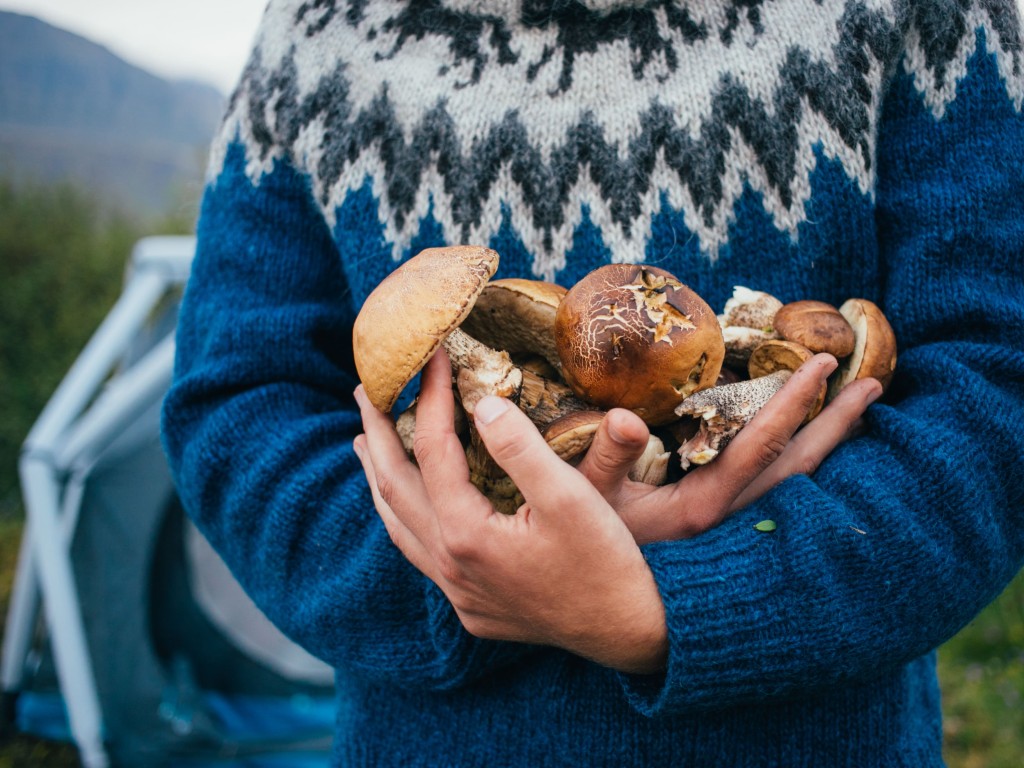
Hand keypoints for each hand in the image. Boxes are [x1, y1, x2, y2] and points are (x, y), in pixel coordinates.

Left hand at [354, 351, 666, 673]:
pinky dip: (404, 514)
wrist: (628, 634)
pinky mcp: (470, 606)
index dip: (430, 397)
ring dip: (380, 477)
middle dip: (378, 433)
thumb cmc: (606, 562)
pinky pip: (419, 551)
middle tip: (365, 390)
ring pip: (398, 524)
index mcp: (466, 534)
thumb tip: (480, 402)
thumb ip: (520, 447)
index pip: (433, 449)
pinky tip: (409, 504)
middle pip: (394, 486)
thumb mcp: (571, 496)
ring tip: (365, 441)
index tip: (432, 357)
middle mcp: (449, 565)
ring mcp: (456, 591)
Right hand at [575, 356, 881, 543]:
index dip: (793, 401)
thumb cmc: (583, 546)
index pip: (759, 444)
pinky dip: (807, 473)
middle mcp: (729, 522)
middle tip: (872, 383)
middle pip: (797, 468)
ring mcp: (733, 533)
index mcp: (701, 507)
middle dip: (835, 424)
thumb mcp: (582, 499)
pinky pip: (783, 500)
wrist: (601, 610)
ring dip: (830, 449)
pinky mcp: (729, 539)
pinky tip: (816, 458)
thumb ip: (606, 457)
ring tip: (858, 416)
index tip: (822, 362)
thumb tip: (626, 417)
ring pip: (797, 488)